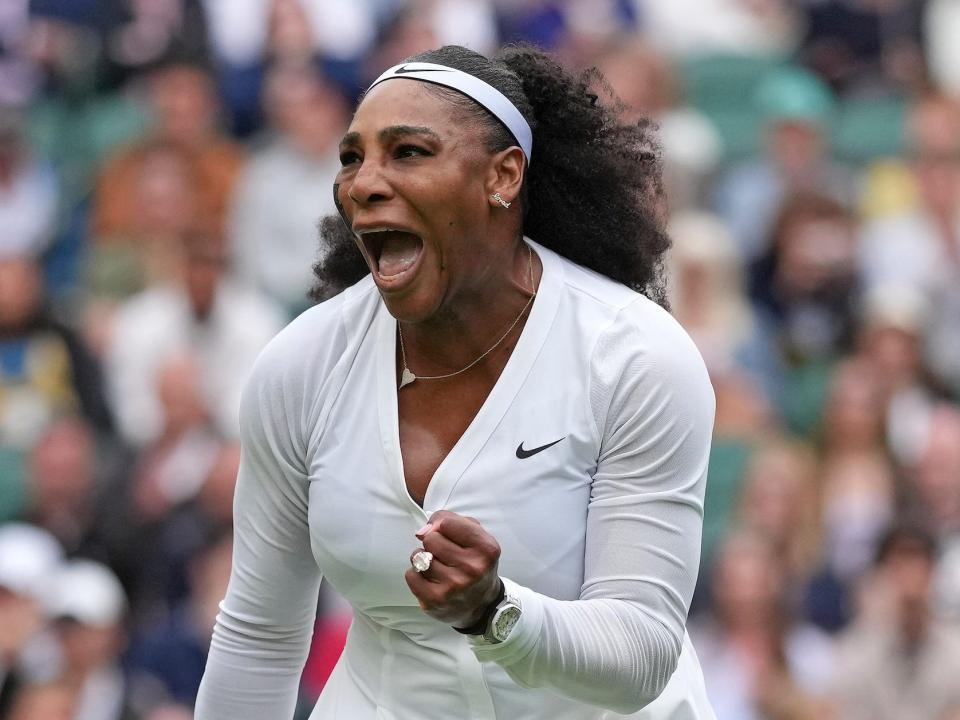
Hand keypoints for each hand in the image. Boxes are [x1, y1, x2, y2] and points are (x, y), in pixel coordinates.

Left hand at [405, 510, 501, 627]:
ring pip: (418, 556)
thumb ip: (451, 521)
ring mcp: (453, 586)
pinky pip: (411, 574)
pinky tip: (430, 579)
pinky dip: (416, 574)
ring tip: (437, 566)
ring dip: (423, 558)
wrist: (481, 604)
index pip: (446, 523)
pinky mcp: (435, 600)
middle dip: (433, 542)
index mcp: (486, 549)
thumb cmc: (474, 563)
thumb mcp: (476, 536)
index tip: (446, 534)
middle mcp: (472, 568)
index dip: (441, 525)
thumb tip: (421, 531)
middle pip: (431, 538)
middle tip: (444, 554)